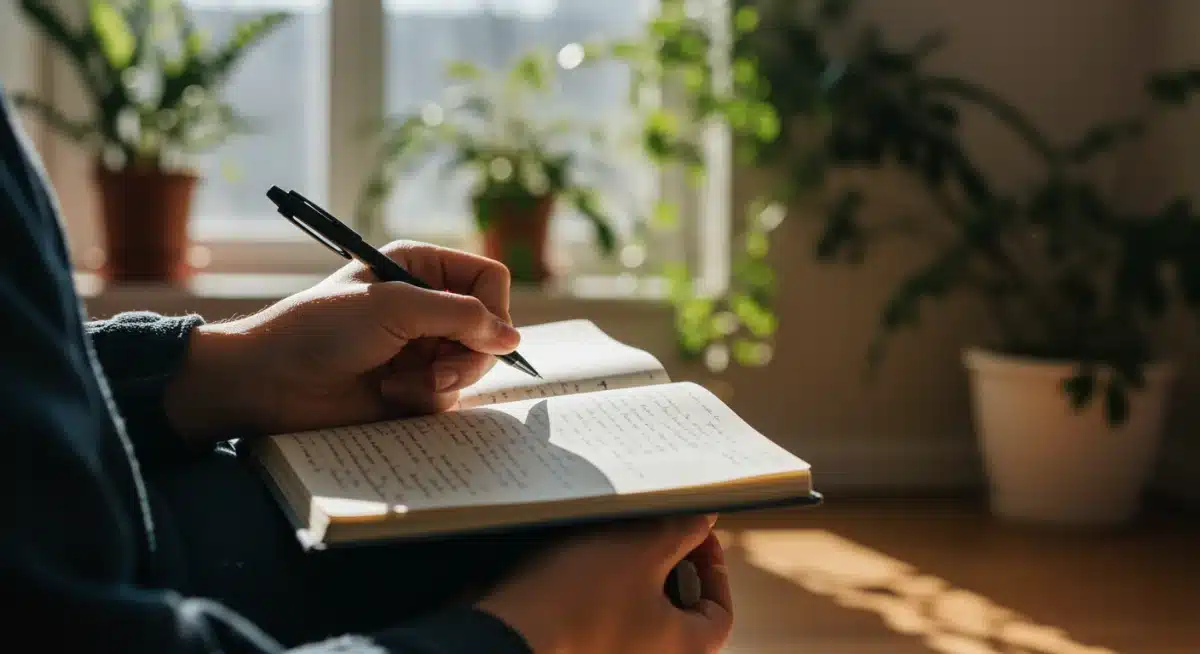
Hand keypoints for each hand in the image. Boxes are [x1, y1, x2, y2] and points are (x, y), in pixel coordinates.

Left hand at [164, 240, 520, 443]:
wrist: (269, 382)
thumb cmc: (321, 330)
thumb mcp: (395, 308)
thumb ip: (461, 316)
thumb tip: (513, 338)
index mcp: (422, 268)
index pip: (490, 280)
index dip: (493, 309)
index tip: (478, 333)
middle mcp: (427, 305)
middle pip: (490, 329)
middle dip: (468, 355)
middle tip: (436, 370)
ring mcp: (422, 347)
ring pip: (474, 367)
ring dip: (443, 380)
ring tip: (401, 384)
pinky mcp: (413, 386)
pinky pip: (449, 396)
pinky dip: (424, 399)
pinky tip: (387, 394)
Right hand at [476, 515, 733, 653]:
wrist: (505, 634)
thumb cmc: (582, 599)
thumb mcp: (642, 551)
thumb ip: (682, 531)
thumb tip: (704, 518)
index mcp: (685, 650)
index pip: (719, 612)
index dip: (712, 567)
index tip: (693, 533)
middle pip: (678, 609)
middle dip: (667, 563)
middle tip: (652, 525)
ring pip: (637, 609)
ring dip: (631, 570)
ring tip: (614, 532)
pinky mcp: (578, 646)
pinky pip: (602, 615)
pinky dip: (601, 586)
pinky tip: (582, 553)